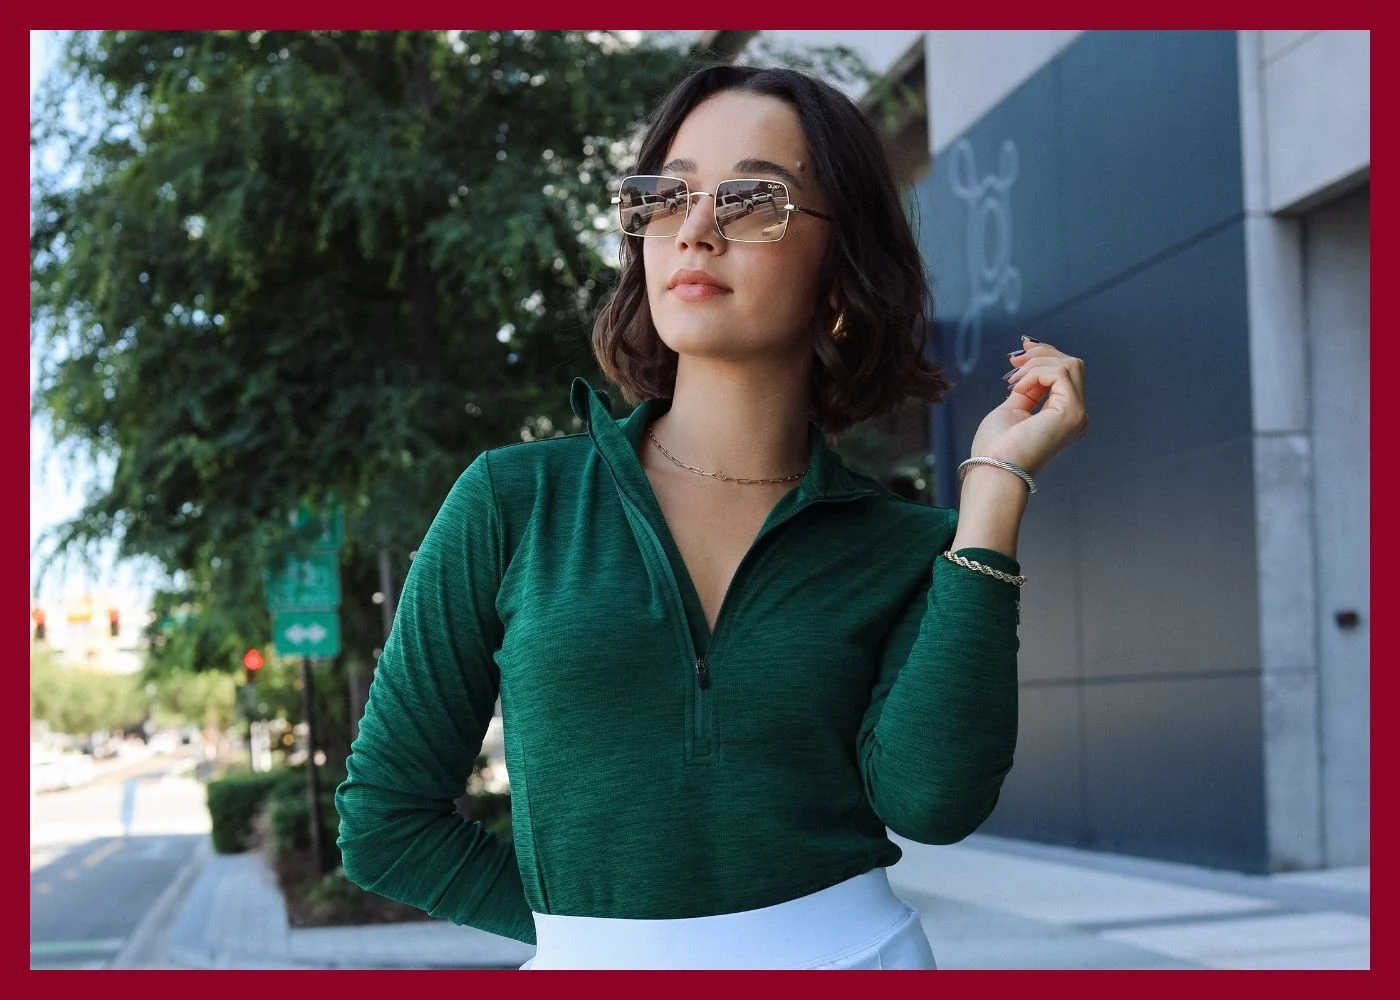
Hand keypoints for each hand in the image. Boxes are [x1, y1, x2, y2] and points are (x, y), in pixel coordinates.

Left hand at [968, 336, 1088, 476]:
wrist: (993, 469)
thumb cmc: (997, 447)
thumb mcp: (1013, 408)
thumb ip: (1027, 388)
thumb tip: (1028, 362)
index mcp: (1063, 417)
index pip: (1066, 375)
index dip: (1045, 357)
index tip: (1018, 353)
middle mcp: (1076, 416)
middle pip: (1072, 366)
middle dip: (1042, 354)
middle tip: (1013, 361)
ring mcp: (1077, 414)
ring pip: (1069, 365)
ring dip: (1035, 365)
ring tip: (1012, 382)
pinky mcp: (1072, 412)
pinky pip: (1060, 373)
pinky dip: (1035, 374)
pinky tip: (1018, 389)